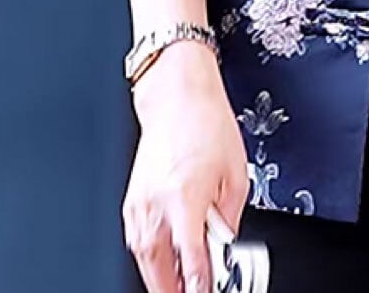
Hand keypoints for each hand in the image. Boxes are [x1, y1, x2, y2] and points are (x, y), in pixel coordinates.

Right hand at [122, 41, 250, 292]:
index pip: (191, 261)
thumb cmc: (207, 123)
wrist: (178, 96)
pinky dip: (148, 257)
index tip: (205, 291)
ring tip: (176, 287)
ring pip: (142, 258)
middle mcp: (156, 205)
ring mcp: (139, 202)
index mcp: (184, 199)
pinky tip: (161, 263)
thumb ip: (230, 216)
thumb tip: (225, 242)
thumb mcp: (236, 173)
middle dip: (172, 289)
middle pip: (158, 268)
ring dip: (158, 278)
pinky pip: (136, 240)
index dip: (200, 285)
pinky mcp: (132, 198)